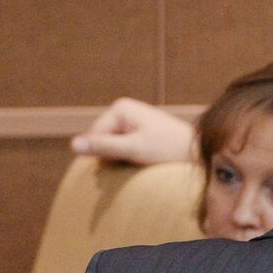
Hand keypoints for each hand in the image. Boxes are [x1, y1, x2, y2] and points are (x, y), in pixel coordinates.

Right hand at [71, 98, 196, 164]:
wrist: (199, 153)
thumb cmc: (169, 150)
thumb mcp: (134, 149)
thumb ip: (104, 147)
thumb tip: (73, 145)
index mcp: (120, 108)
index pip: (94, 137)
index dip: (106, 155)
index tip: (127, 162)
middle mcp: (124, 110)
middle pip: (102, 141)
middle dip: (114, 157)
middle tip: (136, 163)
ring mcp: (132, 121)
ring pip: (113, 147)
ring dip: (122, 160)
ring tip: (142, 163)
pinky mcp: (140, 132)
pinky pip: (125, 149)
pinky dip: (130, 158)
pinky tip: (145, 162)